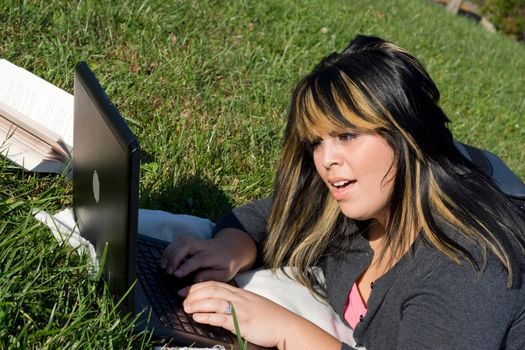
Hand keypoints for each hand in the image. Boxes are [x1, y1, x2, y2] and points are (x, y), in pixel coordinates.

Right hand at [160, 228, 256, 281]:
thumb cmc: (228, 263)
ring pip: (181, 241)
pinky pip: (178, 240)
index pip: (198, 259)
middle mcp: (204, 246)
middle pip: (187, 245)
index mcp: (213, 255)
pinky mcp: (191, 240)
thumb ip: (211, 276)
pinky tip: (165, 259)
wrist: (232, 247)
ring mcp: (197, 241)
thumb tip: (196, 279)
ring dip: (170, 252)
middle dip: (175, 257)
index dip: (186, 266)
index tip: (176, 274)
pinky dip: (170, 248)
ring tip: (164, 266)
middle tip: (168, 271)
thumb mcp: (225, 274)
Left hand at [179, 281, 301, 347]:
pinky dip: (206, 316)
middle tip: (181, 297)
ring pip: (214, 300)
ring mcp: (241, 309)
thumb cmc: (271, 318)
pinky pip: (220, 317)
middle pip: (212, 289)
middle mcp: (240, 298)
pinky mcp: (242, 322)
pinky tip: (197, 316)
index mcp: (241, 293)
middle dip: (194, 292)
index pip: (216, 284)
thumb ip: (239, 304)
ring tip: (186, 307)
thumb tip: (223, 307)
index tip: (186, 290)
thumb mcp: (253, 306)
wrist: (287, 326)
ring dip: (197, 303)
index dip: (198, 286)